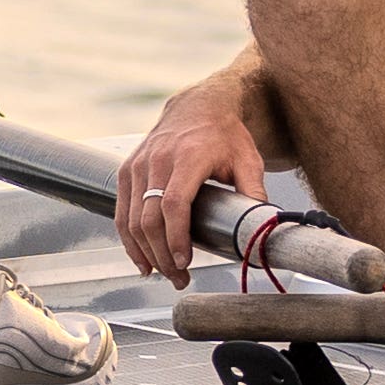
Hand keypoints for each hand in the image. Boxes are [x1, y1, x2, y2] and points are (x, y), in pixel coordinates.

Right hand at [115, 84, 271, 278]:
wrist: (197, 106)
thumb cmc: (224, 135)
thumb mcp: (248, 160)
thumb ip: (254, 193)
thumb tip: (263, 229)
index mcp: (188, 156)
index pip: (174, 204)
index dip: (176, 237)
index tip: (185, 262)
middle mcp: (157, 160)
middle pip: (149, 218)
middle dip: (162, 255)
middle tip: (179, 278)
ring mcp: (138, 165)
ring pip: (131, 219)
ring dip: (145, 252)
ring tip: (163, 273)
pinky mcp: (127, 171)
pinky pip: (121, 212)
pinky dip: (129, 239)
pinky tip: (142, 258)